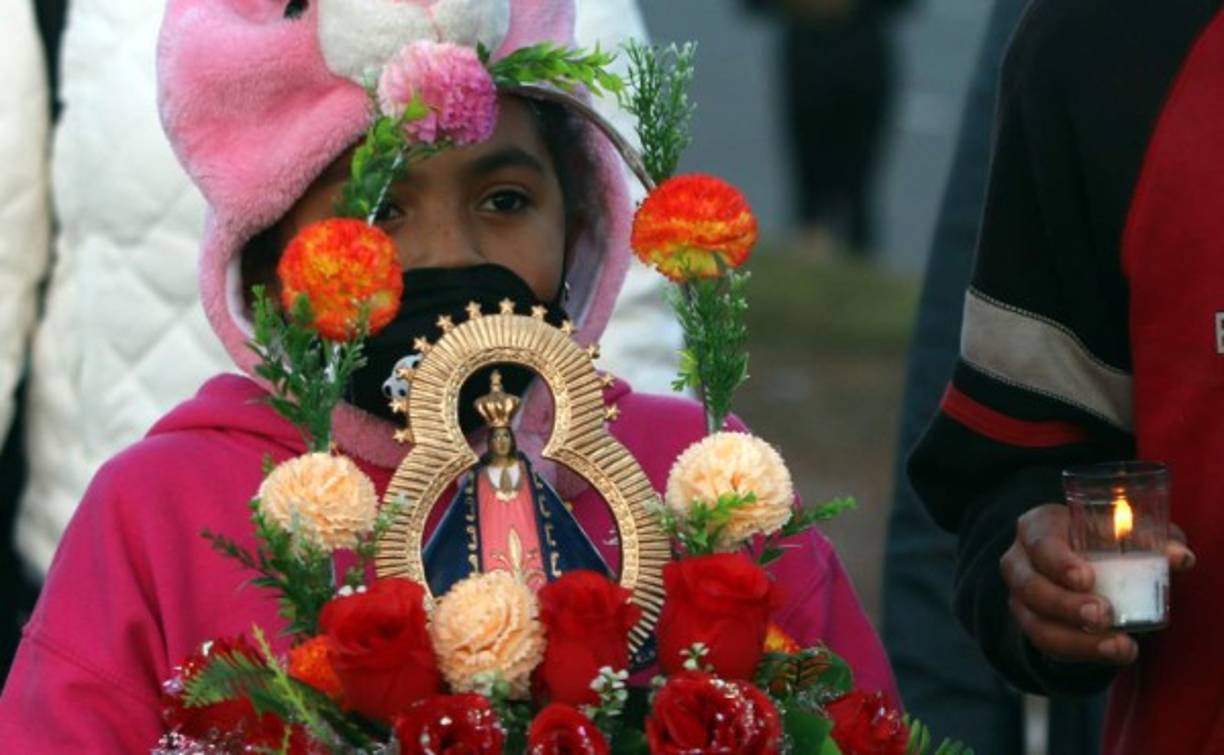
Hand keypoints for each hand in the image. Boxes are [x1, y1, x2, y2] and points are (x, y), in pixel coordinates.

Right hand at [1000, 504, 1194, 665]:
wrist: (1076, 561)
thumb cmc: (1098, 539)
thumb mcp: (1123, 531)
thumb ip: (1152, 539)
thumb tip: (1180, 558)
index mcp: (1037, 528)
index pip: (1040, 544)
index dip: (1060, 563)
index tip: (1087, 577)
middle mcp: (1019, 562)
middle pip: (1031, 586)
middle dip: (1067, 605)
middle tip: (1103, 614)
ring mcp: (1020, 597)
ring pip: (1036, 624)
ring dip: (1077, 639)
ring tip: (1119, 645)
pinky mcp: (1031, 626)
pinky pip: (1048, 645)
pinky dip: (1082, 652)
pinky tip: (1114, 652)